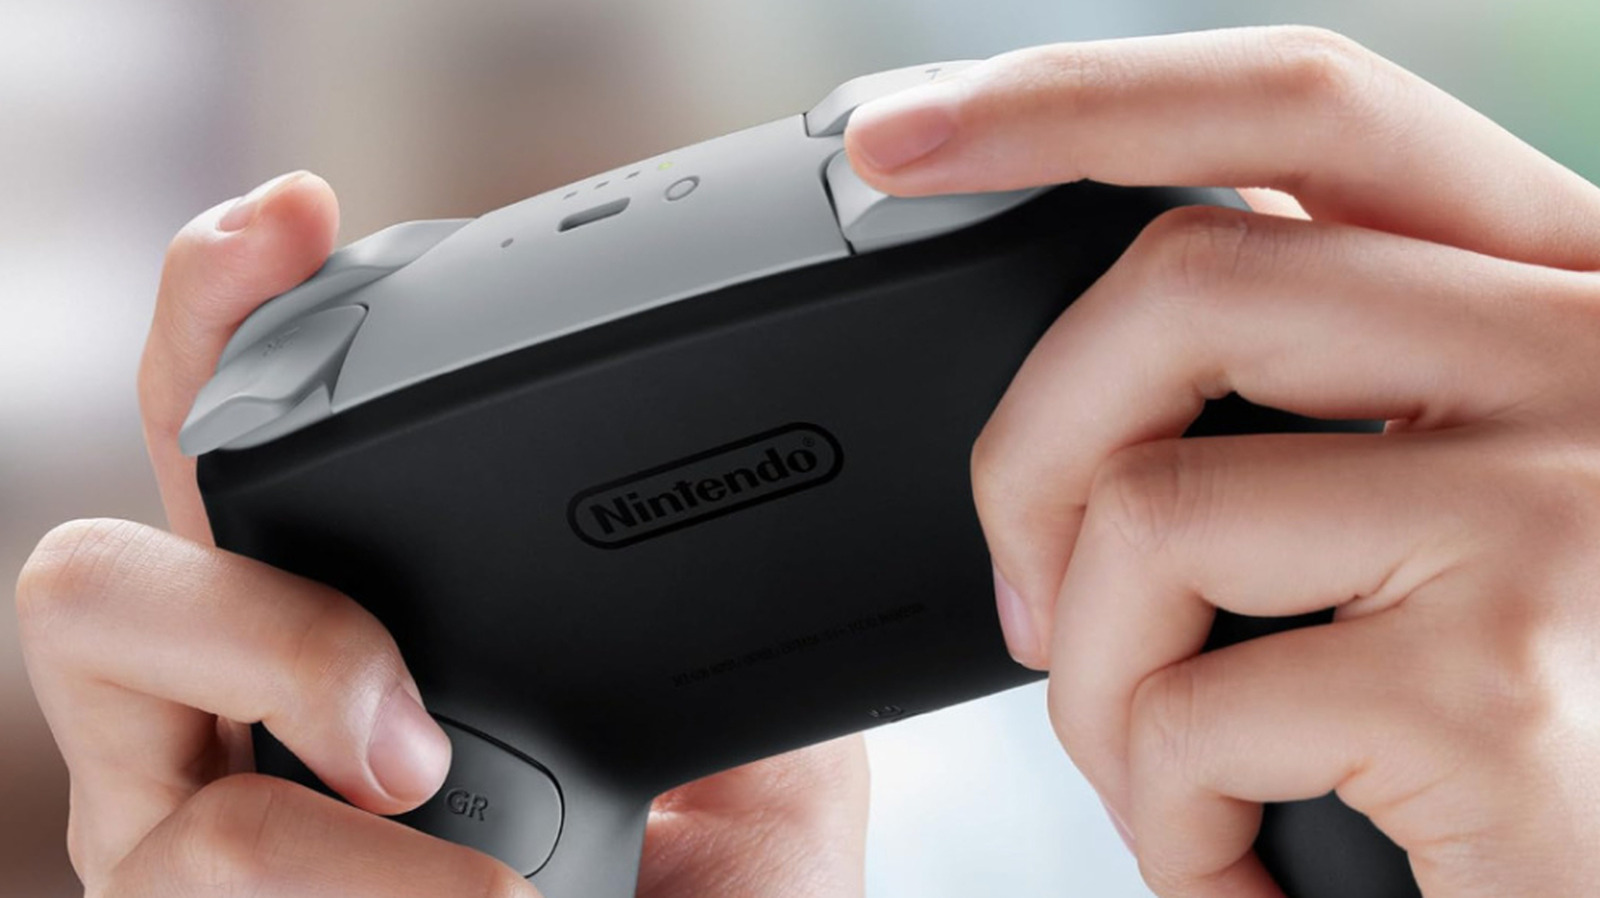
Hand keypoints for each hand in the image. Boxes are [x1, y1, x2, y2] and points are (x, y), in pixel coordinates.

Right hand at [17, 172, 867, 896]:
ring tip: (437, 775)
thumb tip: (760, 509)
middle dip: (224, 482)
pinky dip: (356, 869)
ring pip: (101, 631)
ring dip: (293, 671)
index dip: (242, 314)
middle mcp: (245, 702)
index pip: (265, 440)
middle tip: (403, 651)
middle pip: (134, 514)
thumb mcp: (753, 751)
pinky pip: (203, 841)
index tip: (299, 220)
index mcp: (367, 624)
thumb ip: (723, 631)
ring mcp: (184, 802)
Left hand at [848, 25, 1599, 897]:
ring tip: (1164, 776)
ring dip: (1097, 682)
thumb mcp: (1463, 511)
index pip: (1306, 107)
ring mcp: (1562, 511)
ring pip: (1151, 508)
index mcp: (1564, 294)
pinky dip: (1163, 815)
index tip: (905, 135)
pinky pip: (1189, 709)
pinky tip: (1234, 861)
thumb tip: (1095, 393)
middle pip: (1183, 286)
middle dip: (1032, 456)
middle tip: (1033, 602)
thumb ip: (1328, 398)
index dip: (1079, 98)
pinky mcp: (1499, 686)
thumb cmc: (1545, 740)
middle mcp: (1593, 359)